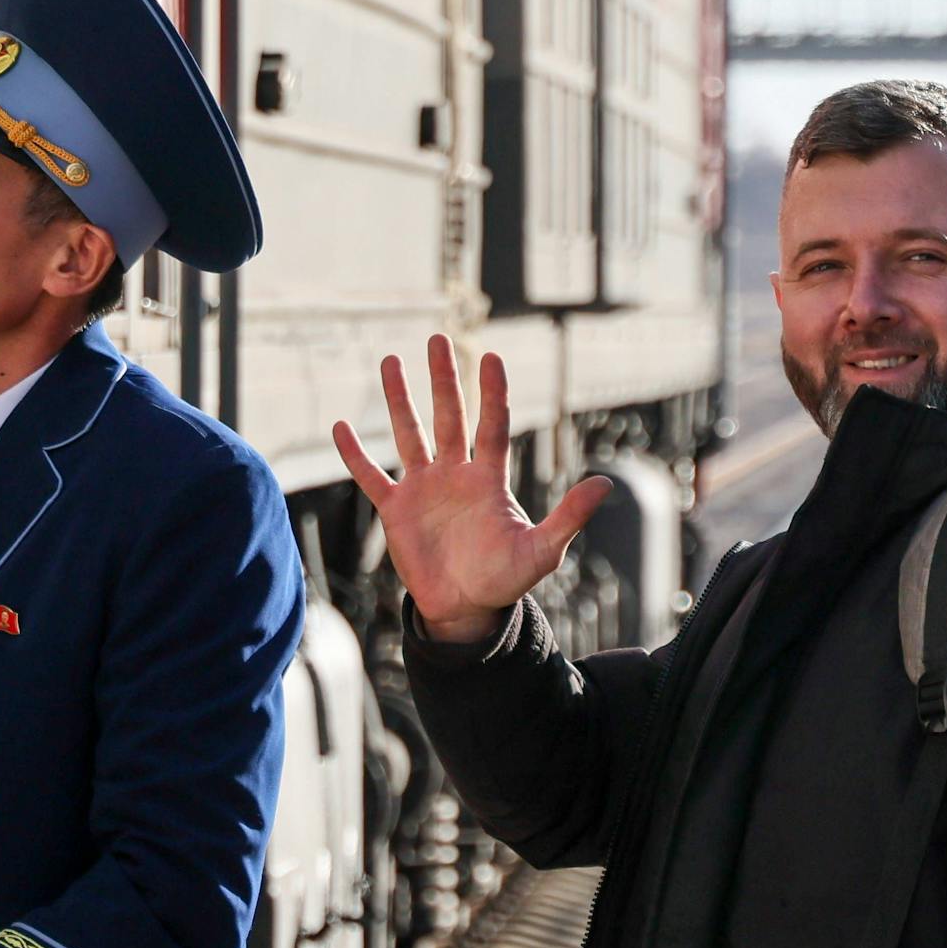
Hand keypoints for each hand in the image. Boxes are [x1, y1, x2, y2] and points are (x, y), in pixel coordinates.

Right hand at [332, 336, 610, 644]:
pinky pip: (371, 476)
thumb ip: (569, 517)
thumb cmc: (505, 579)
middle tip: (437, 339)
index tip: (492, 356)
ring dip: (399, 399)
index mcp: (488, 479)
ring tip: (389, 361)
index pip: (492, 425)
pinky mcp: (395, 509)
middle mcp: (455, 474)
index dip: (492, 392)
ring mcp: (423, 489)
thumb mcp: (542, 551)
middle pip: (448, 416)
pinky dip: (354, 454)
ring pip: (408, 434)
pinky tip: (340, 427)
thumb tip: (605, 485)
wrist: (464, 608)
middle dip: (443, 379)